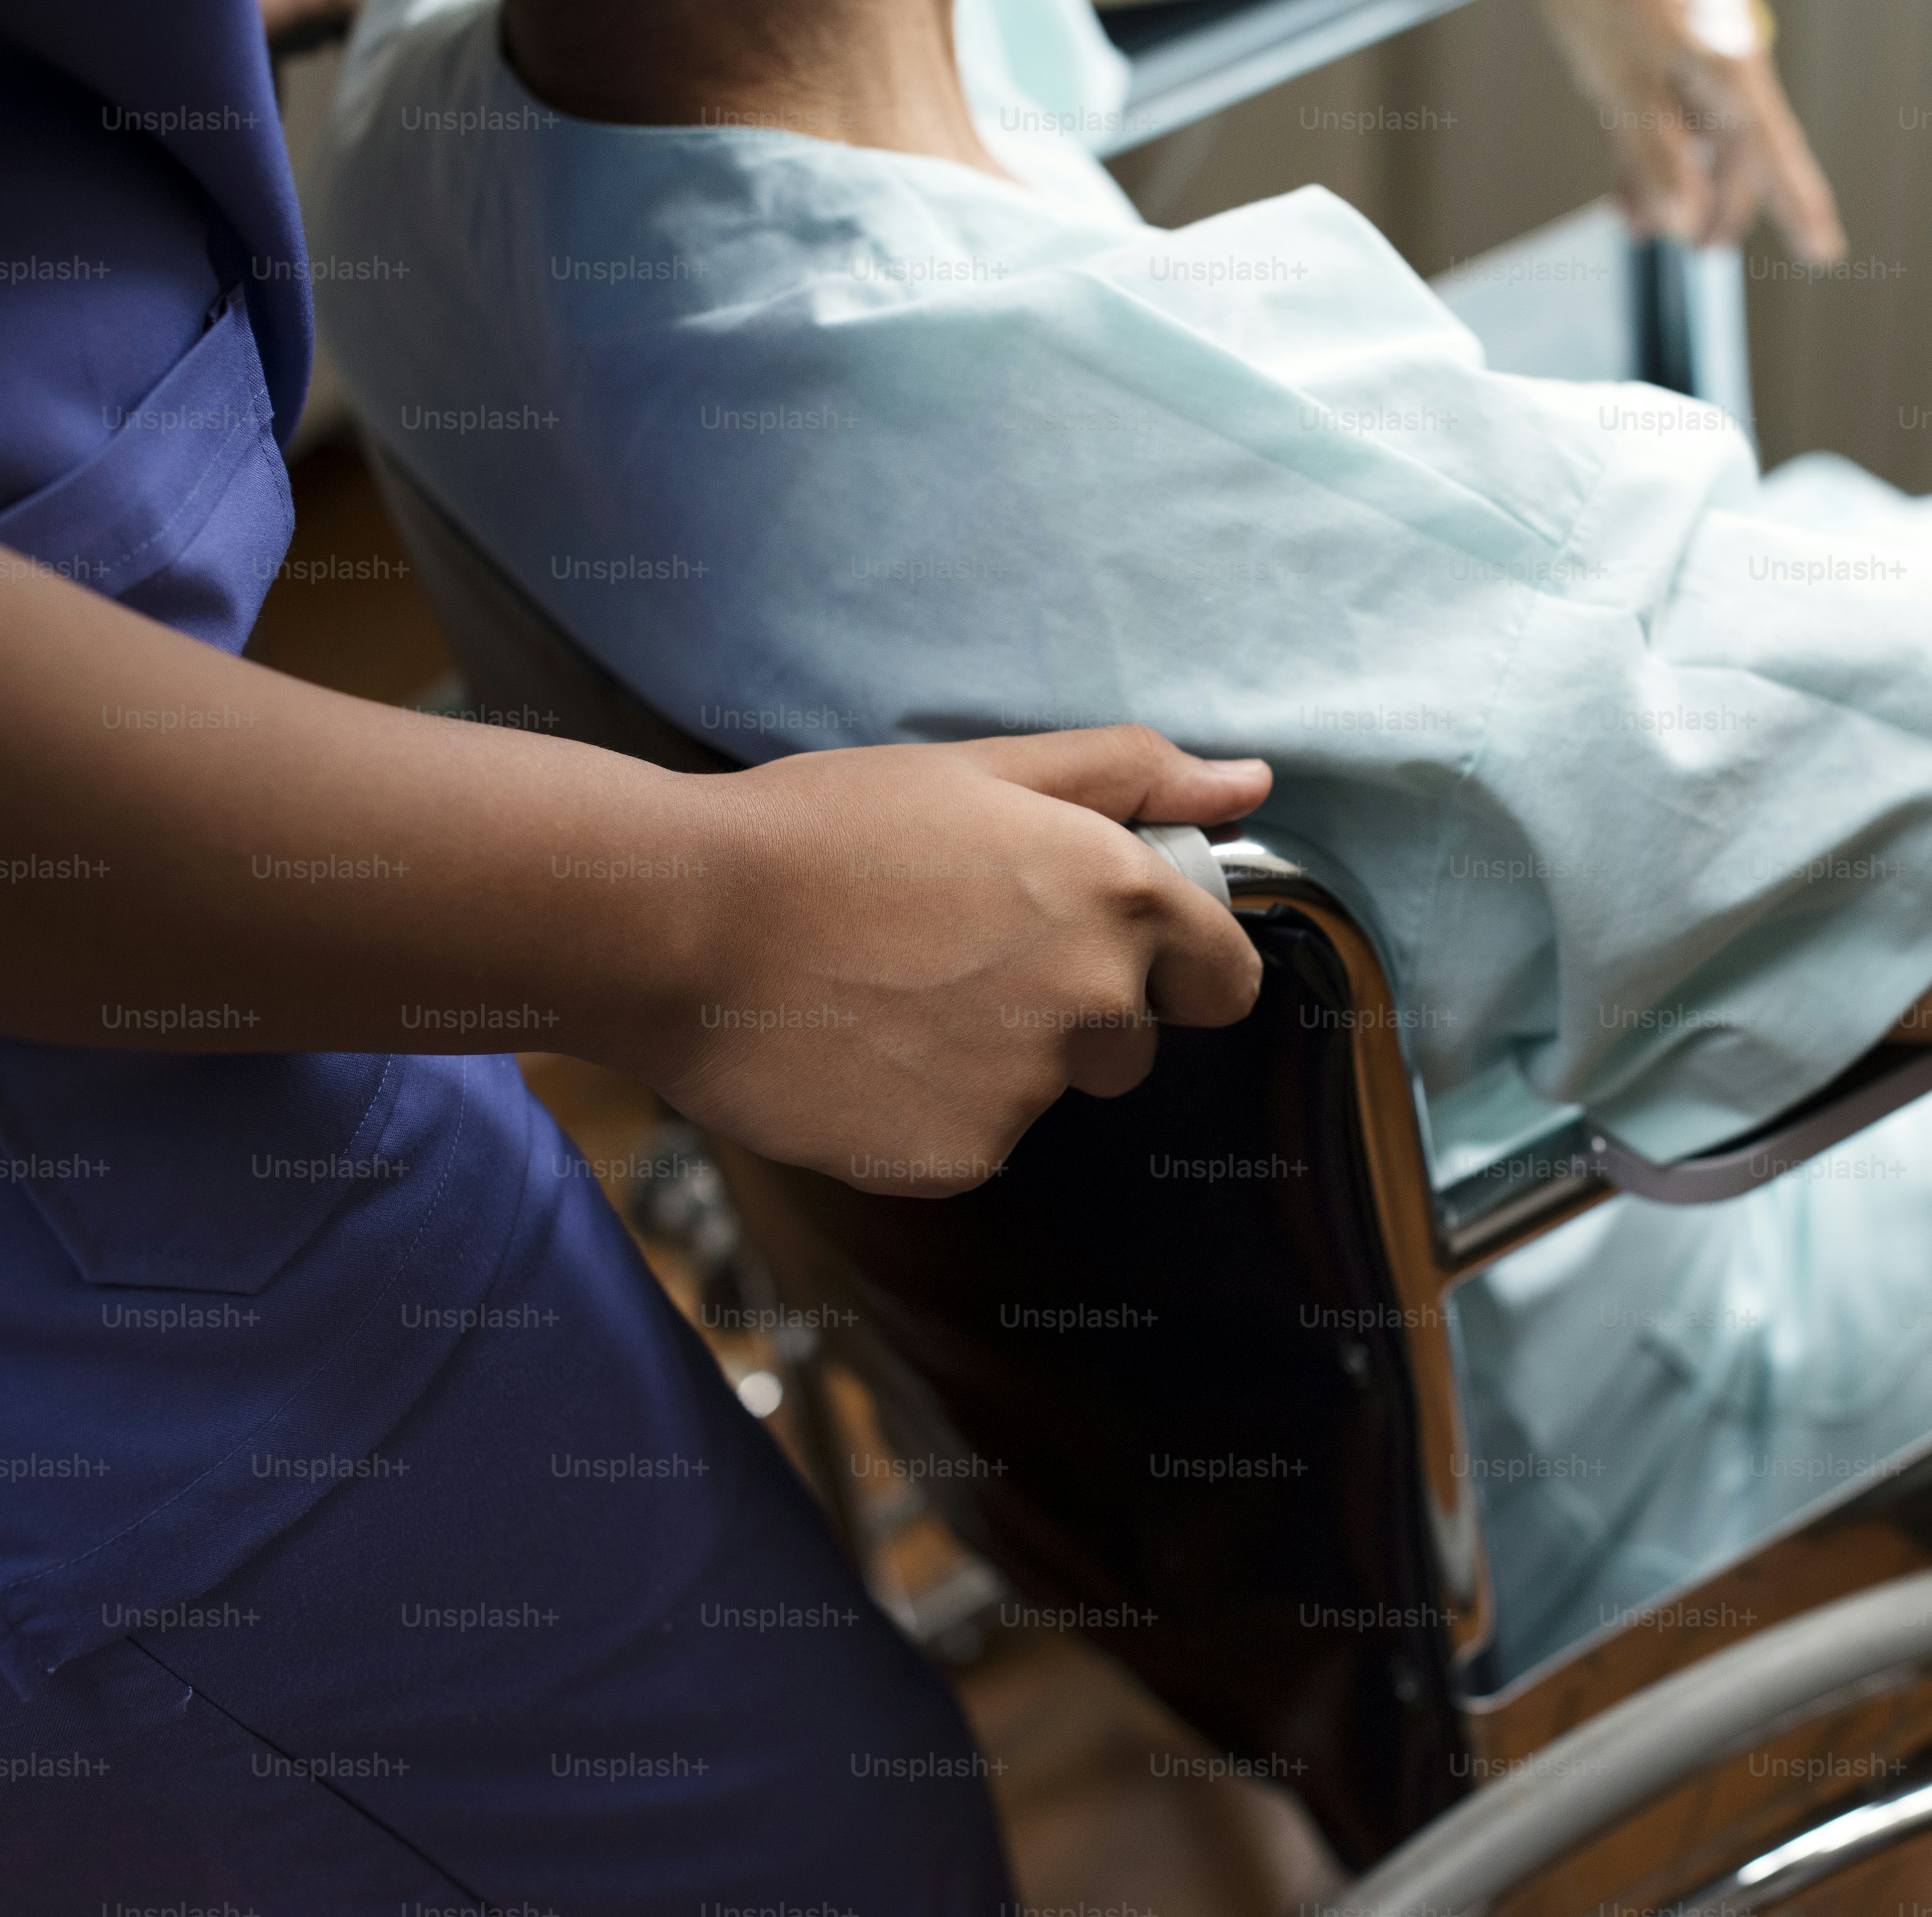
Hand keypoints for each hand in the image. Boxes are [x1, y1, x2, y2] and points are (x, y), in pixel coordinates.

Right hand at [640, 727, 1271, 1195]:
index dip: (1176, 966)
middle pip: (1132, 1044)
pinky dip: (925, 1111)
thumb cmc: (829, 828)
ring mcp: (1029, 1093)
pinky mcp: (957, 1161)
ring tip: (889, 997)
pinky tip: (857, 1053)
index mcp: (1119, 898)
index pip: (1226, 978)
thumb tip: (1248, 782)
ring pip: (1045, 1093)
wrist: (683, 923)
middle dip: (1073, 1012)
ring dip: (994, 1061)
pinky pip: (970, 1142)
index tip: (1110, 951)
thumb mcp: (987, 770)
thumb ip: (1131, 778)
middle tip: (956, 957)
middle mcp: (1095, 1002)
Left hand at [1519, 0, 1844, 260]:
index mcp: (1728, 69)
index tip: (1823, 251)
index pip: (1772, 153)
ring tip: (1640, 224)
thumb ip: (1654, 159)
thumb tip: (1682, 221)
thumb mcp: (1622, 89)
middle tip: (1698, 248)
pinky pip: (1669, 107)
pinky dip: (1651, 146)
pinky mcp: (1662, 42)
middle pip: (1735, 149)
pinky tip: (1627, 184)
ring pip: (1697, 132)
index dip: (1798, 206)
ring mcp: (1695, 49)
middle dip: (1714, 203)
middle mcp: (1723, 58)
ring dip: (1673, 182)